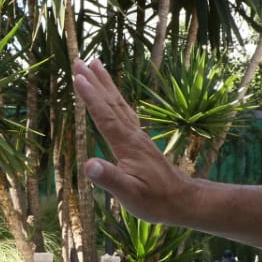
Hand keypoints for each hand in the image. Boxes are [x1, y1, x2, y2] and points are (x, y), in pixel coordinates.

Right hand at [72, 59, 193, 224]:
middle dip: (95, 81)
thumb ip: (110, 179)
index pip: (105, 116)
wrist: (183, 200)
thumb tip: (88, 165)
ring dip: (106, 84)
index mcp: (127, 145)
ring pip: (120, 104)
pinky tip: (113, 96)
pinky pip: (125, 112)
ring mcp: (138, 136)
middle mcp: (133, 135)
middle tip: (80, 60)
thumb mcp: (130, 194)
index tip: (77, 76)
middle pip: (112, 102)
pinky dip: (115, 99)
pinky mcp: (141, 141)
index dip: (90, 96)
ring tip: (96, 64)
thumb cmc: (156, 201)